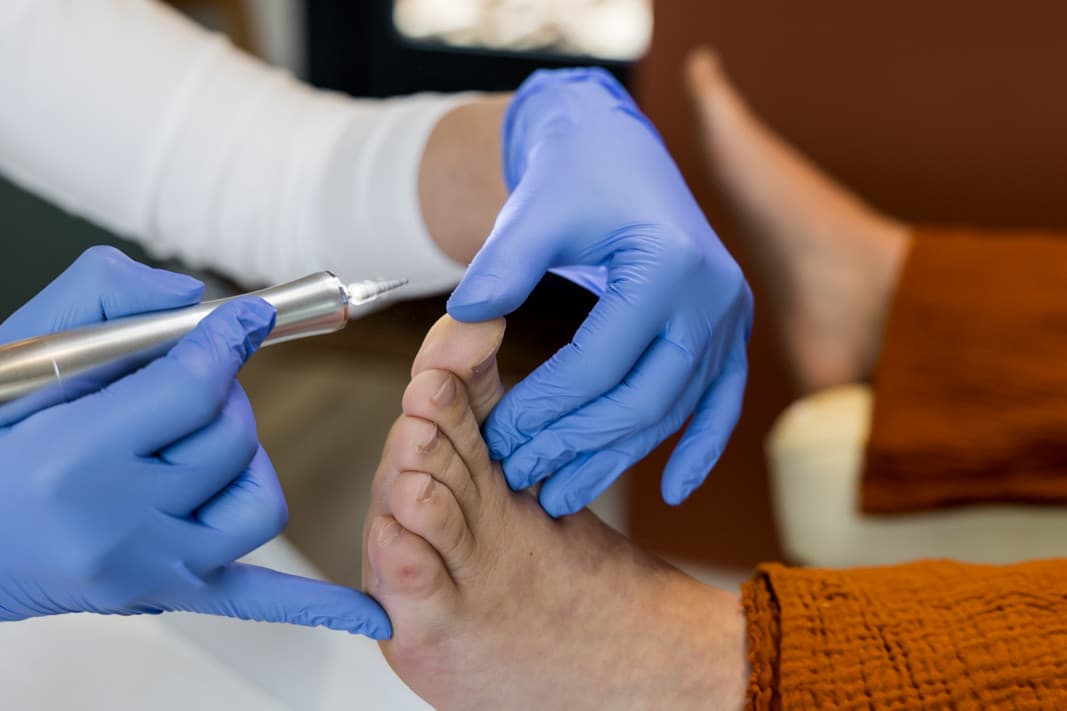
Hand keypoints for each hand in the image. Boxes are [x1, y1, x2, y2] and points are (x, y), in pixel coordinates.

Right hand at [0, 247, 389, 637]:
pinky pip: (255, 604)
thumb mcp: (25, 352)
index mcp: (79, 459)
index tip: (245, 319)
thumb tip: (194, 299)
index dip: (230, 339)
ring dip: (246, 461)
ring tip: (203, 444)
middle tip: (188, 384)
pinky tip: (365, 611)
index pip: (198, 386)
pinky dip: (314, 605)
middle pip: (232, 439)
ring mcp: (149, 569)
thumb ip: (106, 300)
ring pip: (258, 504)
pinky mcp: (164, 594)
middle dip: (222, 395)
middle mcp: (119, 524)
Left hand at [447, 69, 751, 516]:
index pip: (600, 361)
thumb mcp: (534, 211)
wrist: (617, 150)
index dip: (544, 407)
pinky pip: (721, 403)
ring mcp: (730, 318)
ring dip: (619, 459)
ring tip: (561, 495)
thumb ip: (502, 267)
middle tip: (519, 475)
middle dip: (575, 444)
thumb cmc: (572, 177)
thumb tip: (462, 323)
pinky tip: (671, 491)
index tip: (496, 438)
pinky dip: (699, 448)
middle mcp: (713, 297)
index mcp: (670, 265)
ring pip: (673, 410)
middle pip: (642, 399)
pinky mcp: (730, 330)